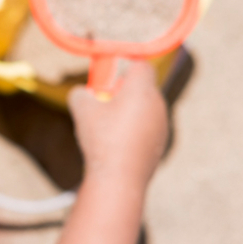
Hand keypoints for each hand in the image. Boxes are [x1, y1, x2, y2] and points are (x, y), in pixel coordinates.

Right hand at [67, 61, 167, 184]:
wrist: (119, 178)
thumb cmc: (102, 139)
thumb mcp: (81, 110)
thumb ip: (80, 93)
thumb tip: (82, 93)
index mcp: (142, 90)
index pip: (141, 65)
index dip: (124, 67)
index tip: (108, 79)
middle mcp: (157, 104)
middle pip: (142, 87)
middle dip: (123, 91)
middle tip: (103, 103)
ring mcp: (162, 124)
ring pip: (145, 108)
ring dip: (128, 111)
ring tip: (107, 127)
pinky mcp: (160, 142)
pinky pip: (147, 127)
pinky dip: (133, 129)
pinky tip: (117, 144)